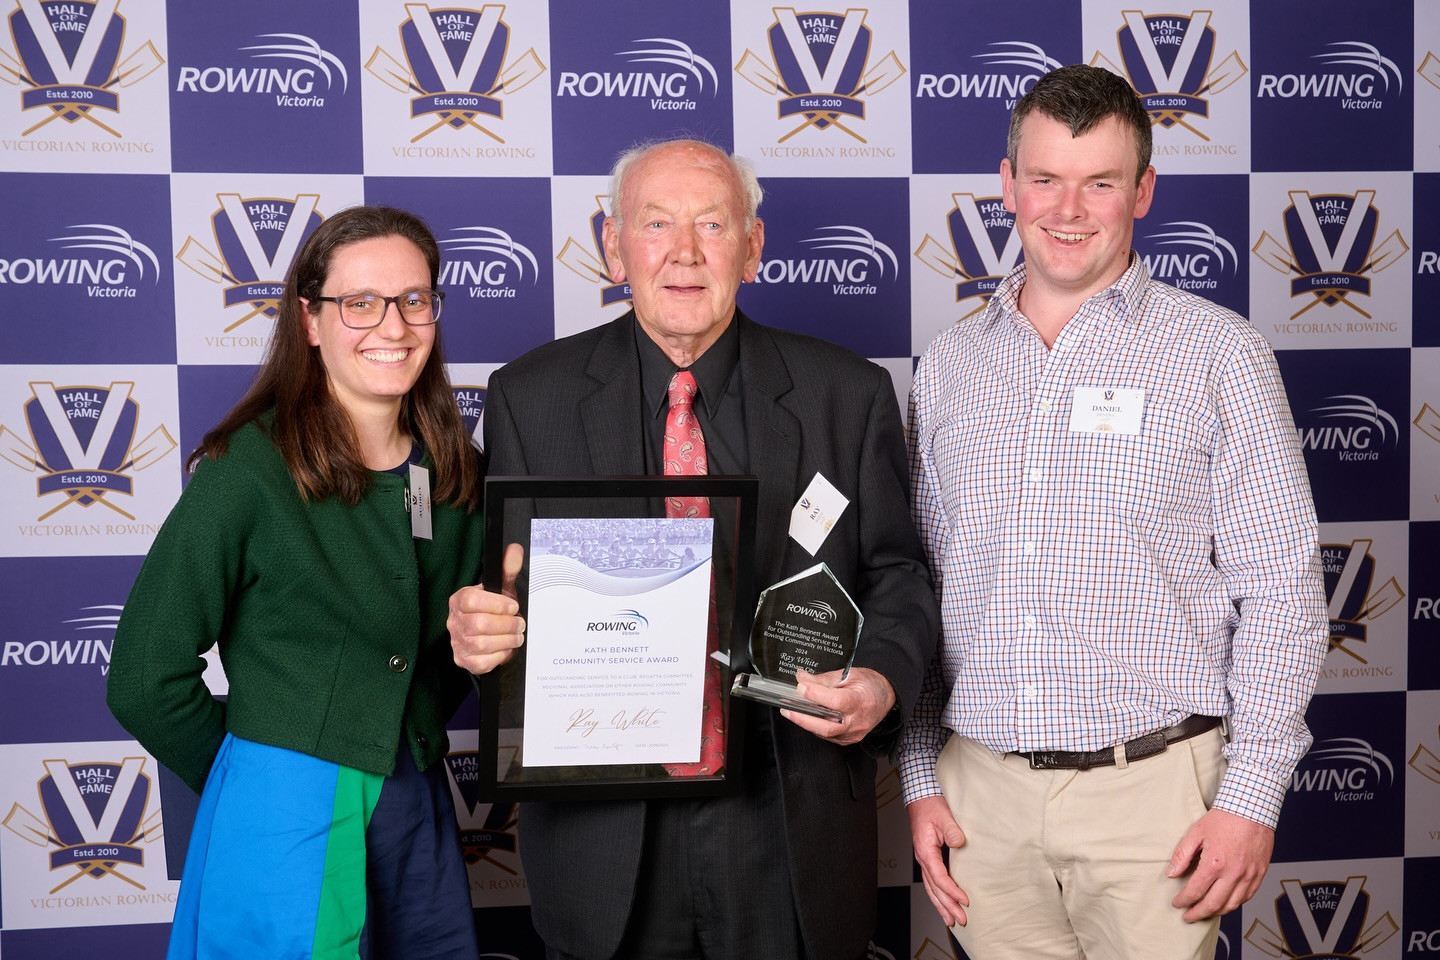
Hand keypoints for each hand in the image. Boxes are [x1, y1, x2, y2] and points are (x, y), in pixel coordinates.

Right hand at [449, 543, 524, 675]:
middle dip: (507, 625)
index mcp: (459, 600)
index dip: (496, 604)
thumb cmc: (495, 609)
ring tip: (516, 635)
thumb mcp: (502, 588)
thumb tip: (515, 549)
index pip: (471, 600)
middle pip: (480, 624)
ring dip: (507, 640)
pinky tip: (505, 648)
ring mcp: (457, 642)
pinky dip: (500, 655)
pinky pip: (482, 662)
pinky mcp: (464, 660)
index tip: (513, 606)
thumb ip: (508, 569)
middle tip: (519, 623)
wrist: (491, 634)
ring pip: (482, 644)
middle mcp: (454, 621)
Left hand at [781, 667, 894, 744]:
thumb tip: (802, 678)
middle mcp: (858, 721)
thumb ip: (824, 679)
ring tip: (792, 712)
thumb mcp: (849, 674)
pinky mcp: (849, 739)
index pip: (836, 701)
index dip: (816, 695)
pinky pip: (829, 736)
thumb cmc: (869, 684)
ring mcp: (854, 733)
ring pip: (825, 733)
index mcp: (861, 701)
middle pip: (827, 726)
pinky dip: (816, 728)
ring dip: (806, 723)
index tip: (801, 687)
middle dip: (803, 719)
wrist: (886, 698)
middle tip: (787, 709)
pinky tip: (807, 719)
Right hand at [908, 795, 969, 926]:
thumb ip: (952, 830)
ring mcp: (924, 859)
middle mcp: (922, 858)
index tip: (964, 900)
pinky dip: (937, 895)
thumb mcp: (944, 815)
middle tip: (960, 919)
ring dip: (941, 905)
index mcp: (925, 850)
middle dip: (947, 905)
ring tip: (950, 920)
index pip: (938, 876)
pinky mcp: (928, 858)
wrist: (920, 798)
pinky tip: (943, 903)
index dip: (951, 890)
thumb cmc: (930, 806)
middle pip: (934, 888)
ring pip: (930, 888)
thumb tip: (960, 843)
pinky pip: (931, 881)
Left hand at [1168, 808, 1273, 920]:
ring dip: (1216, 912)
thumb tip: (1172, 873)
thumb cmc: (1225, 818)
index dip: (1184, 901)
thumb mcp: (1196, 832)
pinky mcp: (1260, 874)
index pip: (1195, 891)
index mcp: (1215, 864)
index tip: (1177, 904)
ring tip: (1205, 912)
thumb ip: (1182, 855)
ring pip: (1232, 905)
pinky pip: (1247, 897)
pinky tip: (1225, 903)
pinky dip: (1234, 904)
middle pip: (1213, 904)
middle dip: (1198, 913)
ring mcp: (1249, 876)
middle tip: (1188, 916)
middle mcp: (1233, 874)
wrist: (1252, 808)